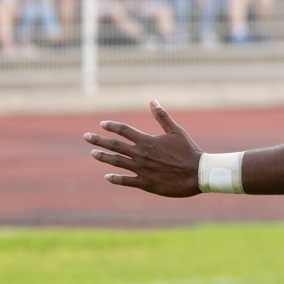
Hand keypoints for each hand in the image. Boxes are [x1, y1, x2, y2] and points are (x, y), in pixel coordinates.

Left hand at [84, 100, 201, 196]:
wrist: (197, 173)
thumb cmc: (189, 151)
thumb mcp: (176, 131)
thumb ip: (162, 117)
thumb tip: (153, 101)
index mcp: (147, 141)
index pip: (124, 131)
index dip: (112, 126)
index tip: (102, 124)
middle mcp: (141, 154)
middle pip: (114, 145)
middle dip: (99, 140)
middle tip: (86, 137)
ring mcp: (141, 169)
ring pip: (116, 162)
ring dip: (103, 157)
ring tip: (93, 154)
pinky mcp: (145, 183)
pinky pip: (126, 180)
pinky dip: (115, 179)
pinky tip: (107, 176)